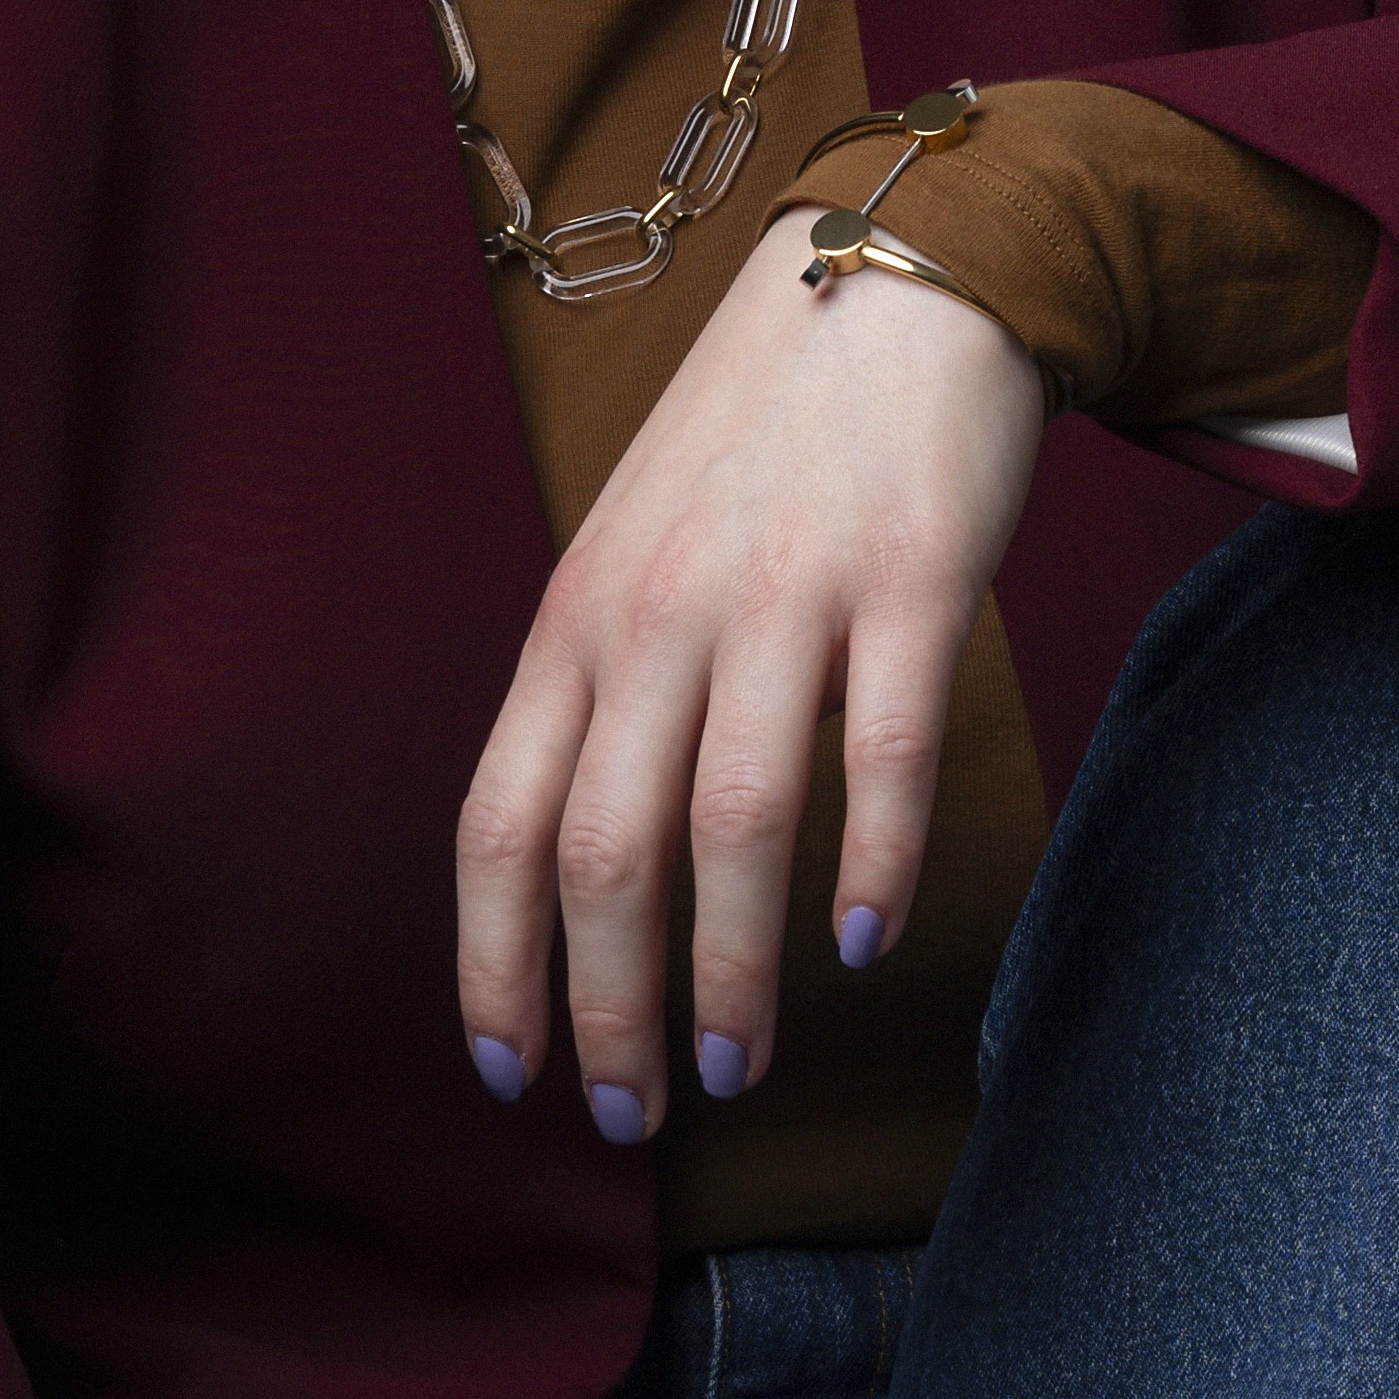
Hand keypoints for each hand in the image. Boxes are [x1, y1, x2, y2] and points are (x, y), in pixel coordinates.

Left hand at [456, 225, 1050, 1127]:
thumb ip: (604, 690)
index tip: (510, 1068)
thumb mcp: (635, 554)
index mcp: (577, 623)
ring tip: (739, 1069)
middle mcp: (657, 617)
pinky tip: (863, 941)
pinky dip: (866, 864)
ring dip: (729, 972)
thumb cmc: (762, 443)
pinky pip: (877, 752)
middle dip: (607, 1011)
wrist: (897, 283)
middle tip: (633, 1114)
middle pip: (601, 853)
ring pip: (730, 826)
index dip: (494, 962)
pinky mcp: (905, 580)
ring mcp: (779, 597)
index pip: (499, 822)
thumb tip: (580, 865)